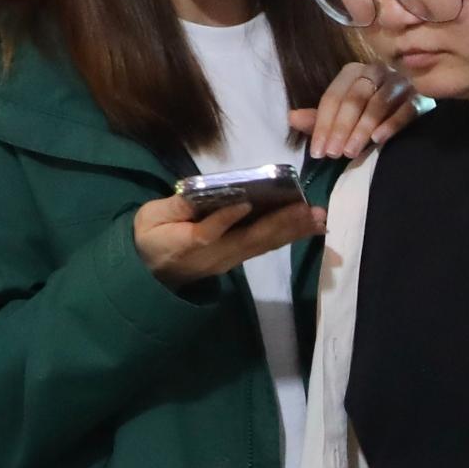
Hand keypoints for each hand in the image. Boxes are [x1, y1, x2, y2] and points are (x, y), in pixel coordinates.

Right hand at [131, 192, 324, 287]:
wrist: (150, 274)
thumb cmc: (150, 238)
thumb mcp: (150, 218)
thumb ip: (175, 207)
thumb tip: (200, 193)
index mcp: (186, 243)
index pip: (207, 232)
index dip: (225, 219)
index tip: (245, 202)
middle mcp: (214, 255)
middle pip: (250, 240)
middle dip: (281, 224)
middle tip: (309, 210)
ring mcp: (228, 259)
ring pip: (263, 245)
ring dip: (292, 232)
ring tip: (318, 219)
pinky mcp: (236, 259)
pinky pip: (264, 247)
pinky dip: (287, 237)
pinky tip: (306, 228)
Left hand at [293, 62, 417, 163]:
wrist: (411, 118)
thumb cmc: (370, 117)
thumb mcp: (341, 119)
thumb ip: (319, 120)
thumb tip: (291, 117)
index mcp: (353, 72)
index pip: (334, 96)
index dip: (323, 125)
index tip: (318, 152)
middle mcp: (376, 71)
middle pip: (354, 98)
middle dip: (341, 128)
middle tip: (333, 154)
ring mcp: (399, 83)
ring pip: (378, 103)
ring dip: (362, 129)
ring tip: (350, 152)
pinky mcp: (420, 97)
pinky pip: (405, 109)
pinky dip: (391, 124)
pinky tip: (378, 140)